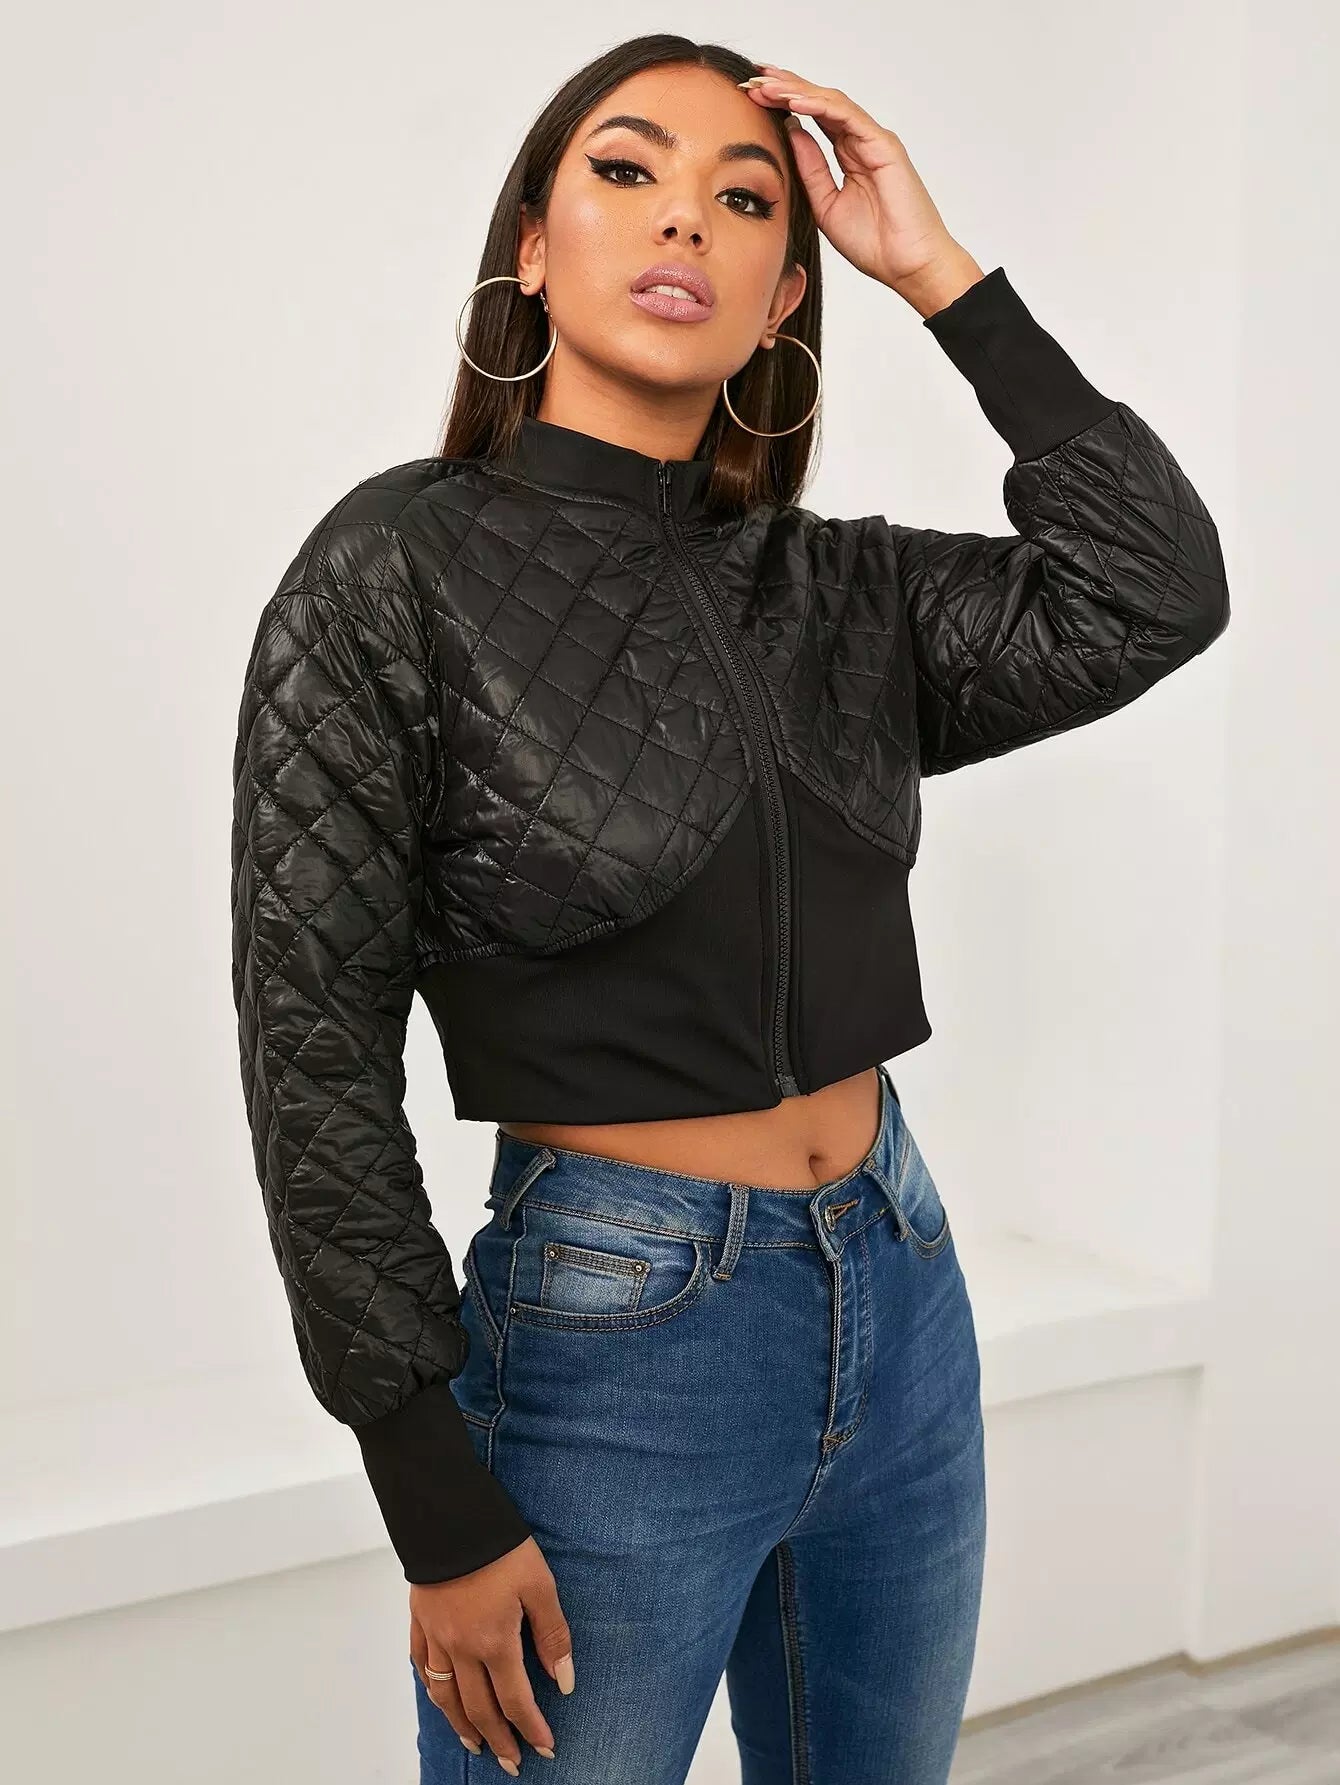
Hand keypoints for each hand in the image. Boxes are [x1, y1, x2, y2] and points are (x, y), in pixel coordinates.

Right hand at [409, 1535, 574, 1772]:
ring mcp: (436, 1637)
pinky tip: (441, 1699)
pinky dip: (432, 1690)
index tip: (545, 1748)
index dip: (531, 1728)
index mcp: (494, 1642)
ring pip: (446, 1697)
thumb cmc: (500, 1546)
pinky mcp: (420, 1621)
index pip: (515, 1701)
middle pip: (479, 1709)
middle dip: (499, 1740)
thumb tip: (563, 1680)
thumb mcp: (540, 1584)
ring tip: (476, 1745)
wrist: (450, 1516)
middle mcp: (461, 1649)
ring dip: (462, 1726)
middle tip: (512, 1762)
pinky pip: (422, 1667)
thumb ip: (552, 1635)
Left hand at [739, 63, 982, 314]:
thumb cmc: (875, 244)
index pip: (813, 119)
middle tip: (752, 78)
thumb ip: (810, 170)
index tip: (752, 97)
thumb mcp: (826, 205)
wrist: (907, 266)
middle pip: (819, 103)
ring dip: (797, 91)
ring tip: (766, 84)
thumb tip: (791, 132)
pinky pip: (848, 117)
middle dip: (785, 88)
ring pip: (830, 103)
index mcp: (849, 155)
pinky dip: (820, 107)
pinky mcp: (884, 145)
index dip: (783, 105)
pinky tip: (794, 102)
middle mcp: (861, 141)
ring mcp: (874, 140)